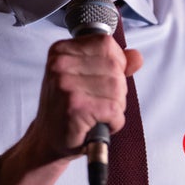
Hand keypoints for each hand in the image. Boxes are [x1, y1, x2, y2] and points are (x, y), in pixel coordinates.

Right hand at [31, 34, 142, 160]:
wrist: (47, 140)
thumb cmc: (66, 108)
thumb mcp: (85, 77)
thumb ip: (113, 63)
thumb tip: (136, 57)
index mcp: (61, 51)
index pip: (105, 44)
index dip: (115, 63)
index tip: (103, 79)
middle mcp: (60, 65)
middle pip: (115, 68)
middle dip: (116, 90)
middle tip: (97, 102)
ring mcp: (66, 85)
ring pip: (118, 90)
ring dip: (115, 107)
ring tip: (96, 114)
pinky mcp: (76, 107)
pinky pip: (114, 110)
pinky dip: (114, 122)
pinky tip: (97, 124)